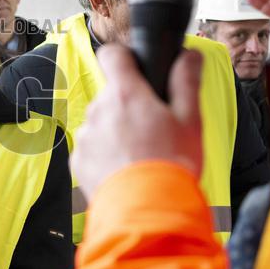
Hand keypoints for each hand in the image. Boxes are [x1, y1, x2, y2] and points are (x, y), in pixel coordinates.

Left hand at [71, 45, 202, 197]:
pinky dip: (106, 155)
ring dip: (117, 131)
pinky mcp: (78, 161)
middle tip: (154, 127)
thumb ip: (187, 81)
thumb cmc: (171, 166)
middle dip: (129, 105)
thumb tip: (189, 55)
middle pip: (111, 94)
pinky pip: (92, 149)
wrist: (148, 213)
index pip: (112, 55)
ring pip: (101, 123)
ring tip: (142, 154)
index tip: (136, 67)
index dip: (125, 57)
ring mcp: (86, 137)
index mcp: (126, 95)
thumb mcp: (190, 120)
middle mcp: (99, 111)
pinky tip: (127, 169)